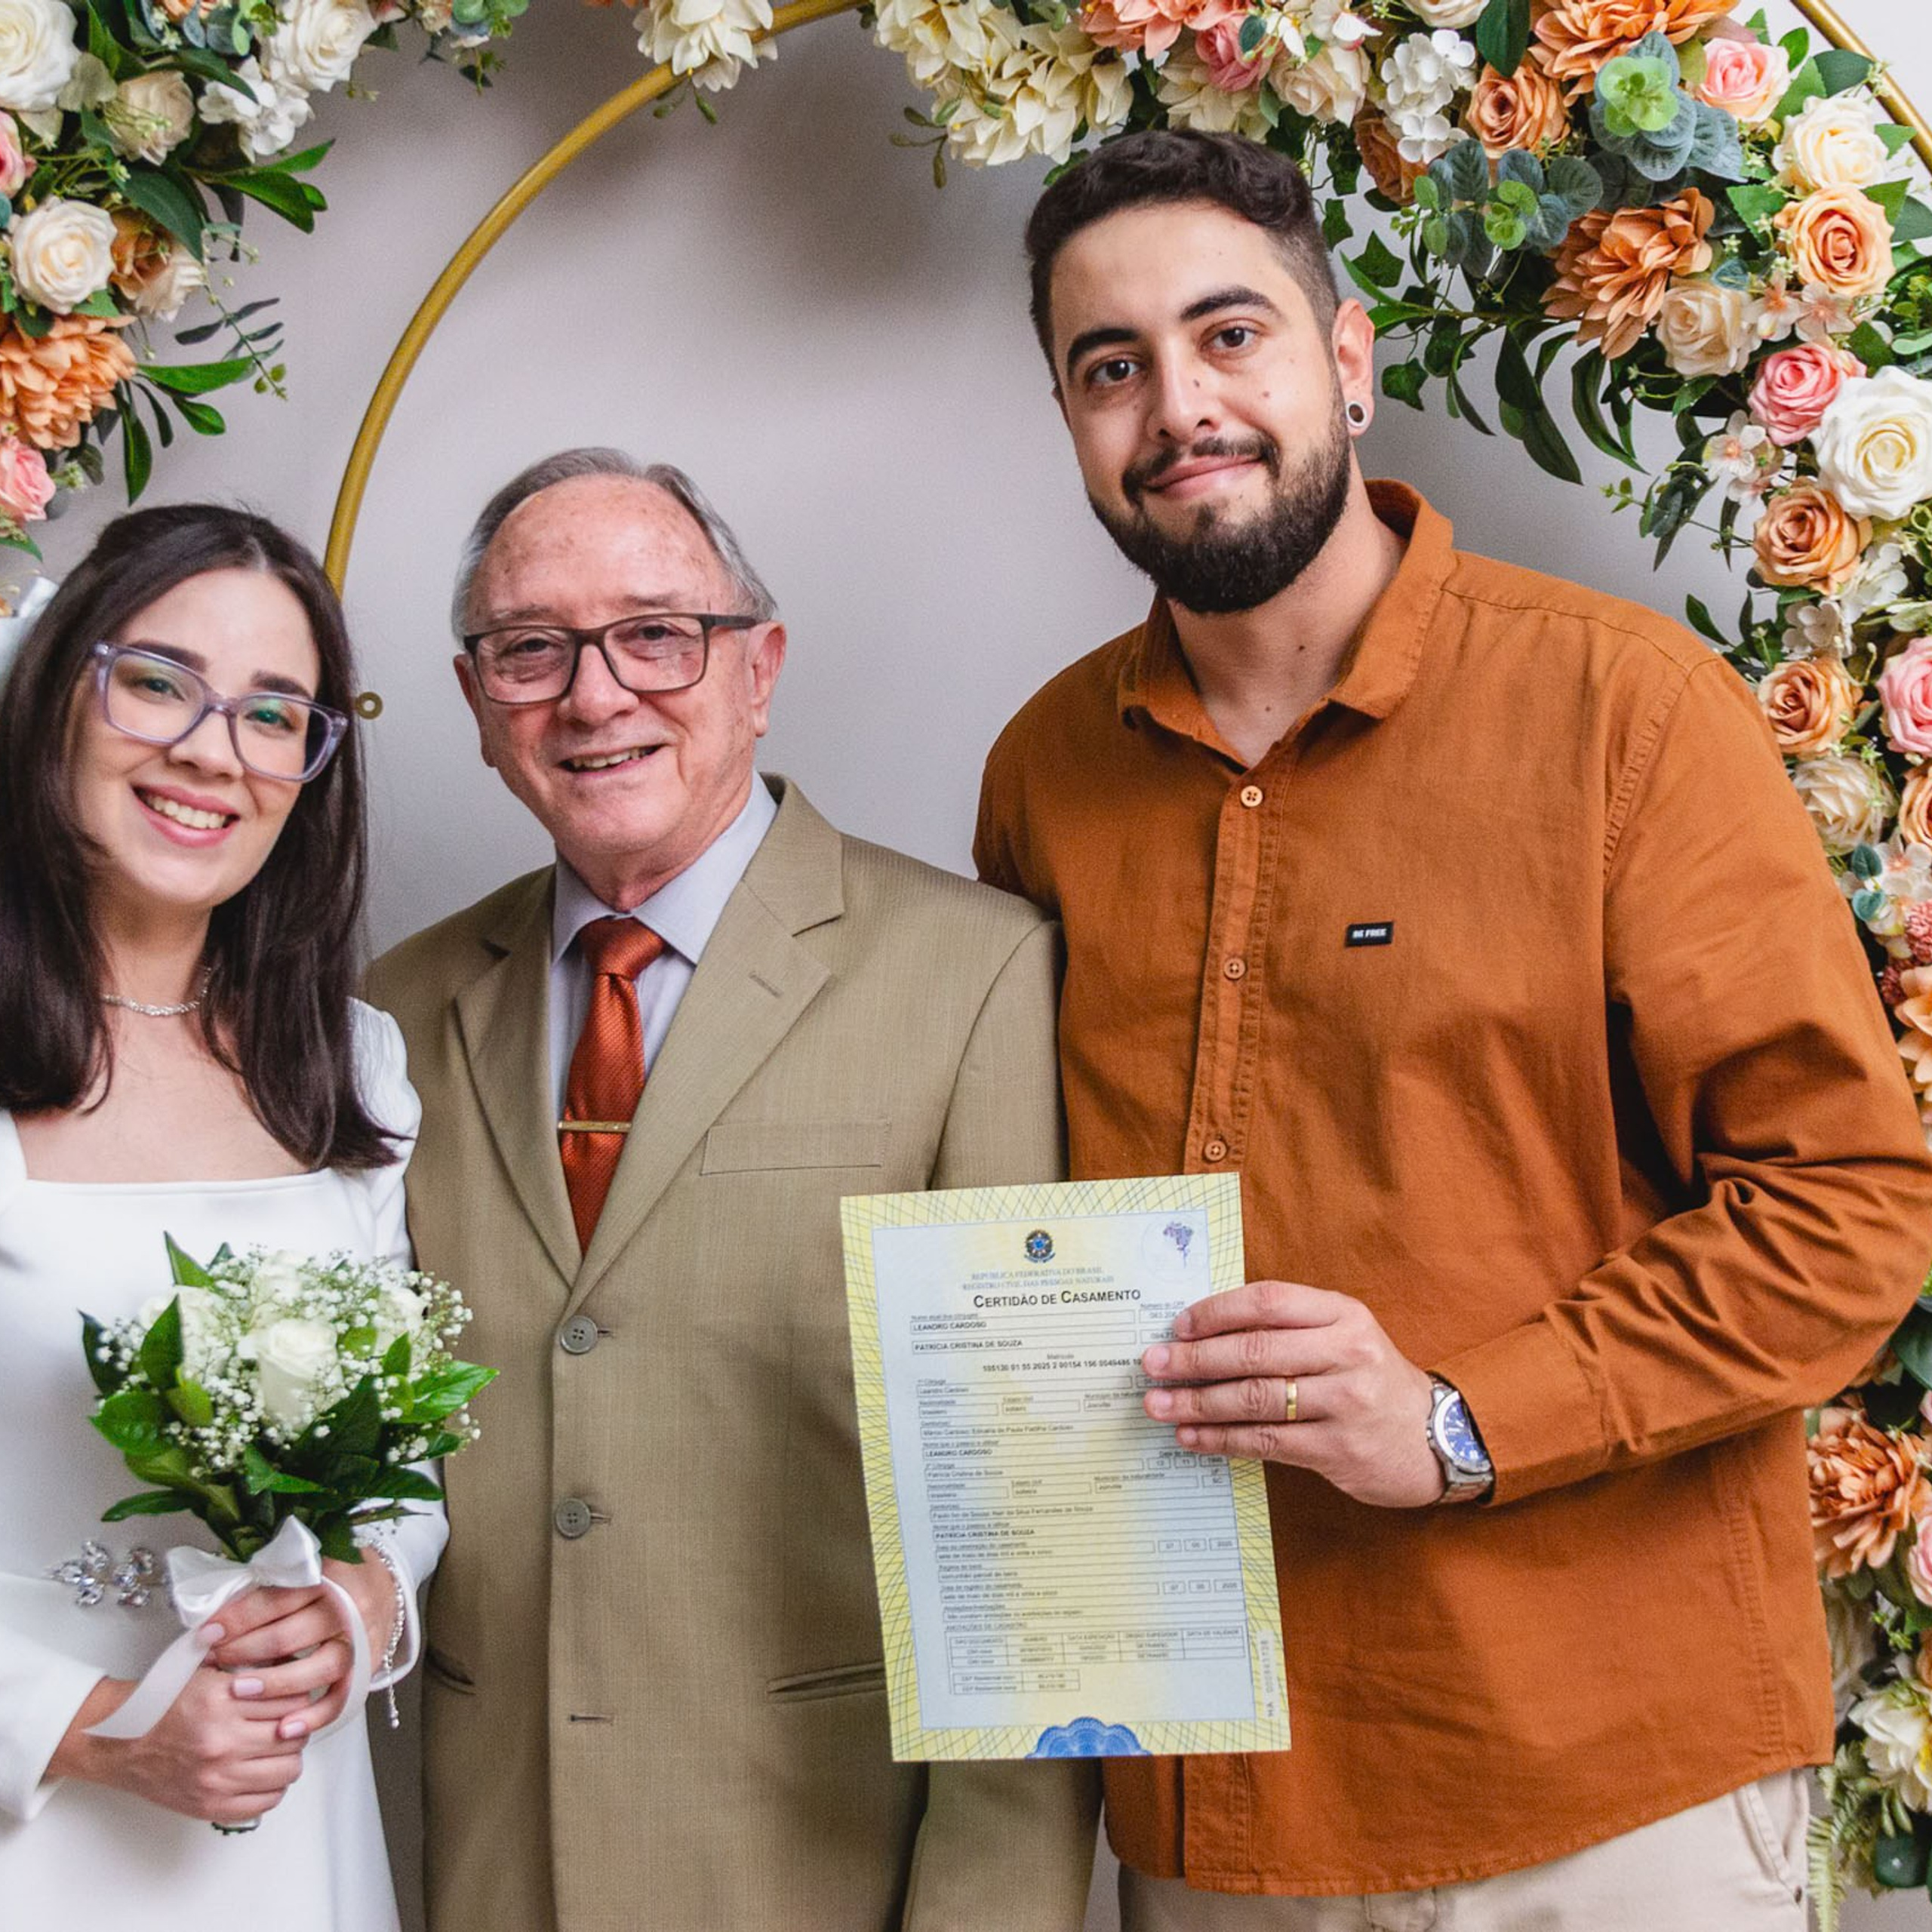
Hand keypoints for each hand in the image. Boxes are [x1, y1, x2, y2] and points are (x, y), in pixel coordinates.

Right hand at [48, 1659, 311, 1825]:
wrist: (120, 1743)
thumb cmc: (163, 1707)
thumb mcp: (207, 1674)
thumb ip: (250, 1671)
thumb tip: (295, 1669)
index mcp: (220, 1702)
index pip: (290, 1700)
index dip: (300, 1698)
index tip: (297, 1699)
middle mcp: (220, 1741)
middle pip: (294, 1736)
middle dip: (297, 1728)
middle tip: (288, 1724)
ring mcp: (215, 1778)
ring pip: (287, 1770)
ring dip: (289, 1758)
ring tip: (277, 1749)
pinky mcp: (210, 1805)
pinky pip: (266, 1800)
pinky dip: (273, 1787)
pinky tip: (264, 1773)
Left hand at [206, 1559, 395, 1731]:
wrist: (379, 1587)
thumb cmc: (329, 1580)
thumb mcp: (300, 1571)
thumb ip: (263, 1588)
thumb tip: (213, 1615)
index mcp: (329, 1575)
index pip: (279, 1598)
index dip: (240, 1617)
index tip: (208, 1634)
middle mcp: (348, 1606)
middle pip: (295, 1633)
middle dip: (248, 1650)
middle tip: (216, 1661)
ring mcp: (360, 1640)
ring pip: (321, 1666)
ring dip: (277, 1683)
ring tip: (240, 1690)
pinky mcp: (366, 1667)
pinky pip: (342, 1697)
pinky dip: (314, 1716)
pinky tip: (284, 1728)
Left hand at [1141, 1279, 1444, 1508]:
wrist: (1432, 1436)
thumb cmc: (1367, 1377)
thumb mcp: (1341, 1334)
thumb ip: (1286, 1327)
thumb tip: (1201, 1332)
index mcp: (1344, 1314)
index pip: (1269, 1302)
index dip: (1217, 1311)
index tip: (1178, 1326)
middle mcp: (1348, 1353)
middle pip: (1255, 1352)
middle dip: (1194, 1359)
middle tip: (1153, 1365)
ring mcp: (1346, 1403)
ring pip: (1255, 1400)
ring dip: (1198, 1404)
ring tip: (1159, 1404)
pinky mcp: (1339, 1449)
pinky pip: (1266, 1441)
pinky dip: (1222, 1439)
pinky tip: (1192, 1437)